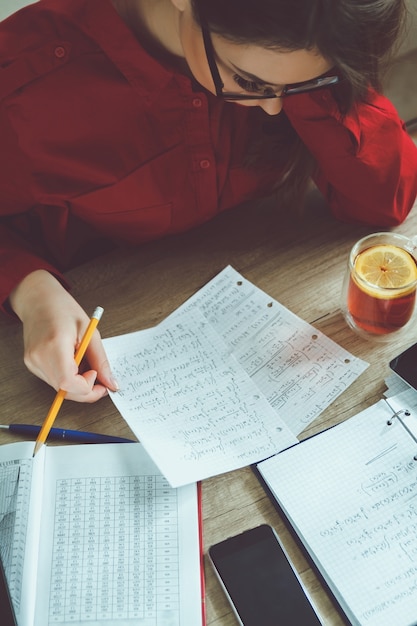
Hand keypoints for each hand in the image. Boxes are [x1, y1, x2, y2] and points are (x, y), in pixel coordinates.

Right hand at [9, 270, 117, 401]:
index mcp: (54, 345)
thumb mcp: (89, 331)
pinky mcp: (31, 364)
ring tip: (85, 365)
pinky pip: (53, 380)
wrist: (38, 299)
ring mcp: (32, 362)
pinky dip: (68, 378)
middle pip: (64, 390)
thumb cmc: (62, 308)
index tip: (97, 375)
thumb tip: (111, 383)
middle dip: (86, 391)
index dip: (86, 387)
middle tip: (100, 382)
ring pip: (59, 388)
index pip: (68, 382)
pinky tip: (74, 363)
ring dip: (77, 384)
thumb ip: (100, 360)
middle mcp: (38, 357)